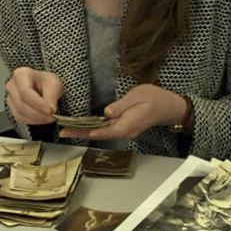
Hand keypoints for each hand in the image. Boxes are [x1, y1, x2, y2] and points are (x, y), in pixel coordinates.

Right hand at [4, 67, 61, 125]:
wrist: (43, 87)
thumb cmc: (45, 82)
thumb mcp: (54, 84)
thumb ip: (51, 96)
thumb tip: (50, 109)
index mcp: (21, 74)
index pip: (25, 91)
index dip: (38, 103)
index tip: (49, 110)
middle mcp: (12, 86)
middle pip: (21, 104)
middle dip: (38, 113)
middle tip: (52, 116)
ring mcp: (10, 98)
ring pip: (20, 113)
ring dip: (37, 118)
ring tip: (49, 117)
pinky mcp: (12, 109)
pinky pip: (21, 118)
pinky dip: (33, 121)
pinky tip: (42, 118)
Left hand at [60, 84, 186, 141]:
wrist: (168, 106)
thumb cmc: (155, 99)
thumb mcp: (138, 96)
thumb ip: (121, 105)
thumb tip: (106, 112)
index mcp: (127, 124)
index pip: (104, 130)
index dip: (88, 131)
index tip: (74, 130)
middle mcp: (124, 131)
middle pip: (98, 134)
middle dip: (80, 133)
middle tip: (62, 132)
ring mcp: (124, 130)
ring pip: (101, 132)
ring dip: (84, 131)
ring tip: (67, 129)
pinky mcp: (123, 127)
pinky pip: (106, 129)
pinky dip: (93, 128)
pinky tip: (83, 126)